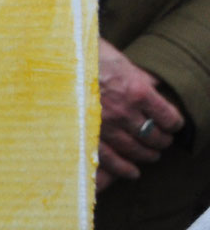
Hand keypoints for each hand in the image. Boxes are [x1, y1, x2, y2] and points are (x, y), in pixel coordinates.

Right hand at [96, 38, 184, 186]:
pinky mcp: (87, 134)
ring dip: (146, 155)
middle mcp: (124, 111)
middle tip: (162, 141)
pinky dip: (123, 168)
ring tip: (151, 156)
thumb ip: (139, 78)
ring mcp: (105, 125)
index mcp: (137, 91)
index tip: (173, 126)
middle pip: (153, 135)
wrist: (56, 61)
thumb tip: (152, 87)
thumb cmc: (88, 57)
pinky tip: (132, 173)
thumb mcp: (121, 62)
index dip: (174, 124)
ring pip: (134, 149)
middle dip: (161, 141)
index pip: (167, 116)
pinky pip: (109, 158)